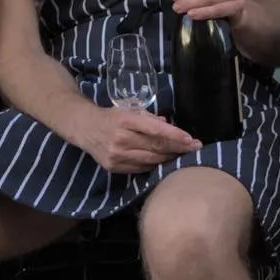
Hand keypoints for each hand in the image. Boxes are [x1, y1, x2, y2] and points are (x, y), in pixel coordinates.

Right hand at [85, 105, 200, 174]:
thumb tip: (169, 125)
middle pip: (156, 147)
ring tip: (184, 156)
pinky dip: (155, 166)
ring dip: (170, 159)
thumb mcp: (129, 110)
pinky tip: (165, 163)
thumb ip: (149, 118)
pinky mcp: (114, 167)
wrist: (84, 128)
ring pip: (151, 161)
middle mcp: (121, 139)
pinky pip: (141, 169)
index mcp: (125, 120)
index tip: (191, 139)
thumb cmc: (111, 117)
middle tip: (195, 148)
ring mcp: (117, 155)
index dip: (175, 135)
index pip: (155, 130)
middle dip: (178, 148)